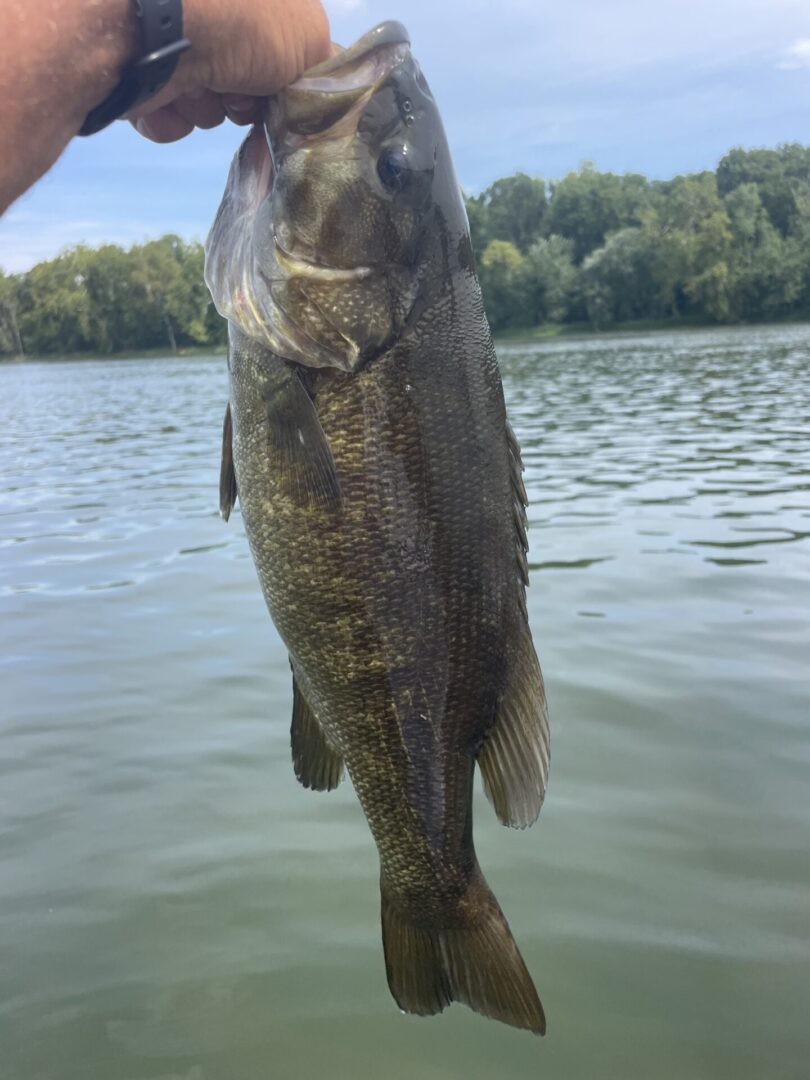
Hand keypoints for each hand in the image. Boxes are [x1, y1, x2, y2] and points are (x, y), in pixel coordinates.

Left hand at [130, 0, 330, 142]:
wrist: (163, 28)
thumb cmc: (244, 21)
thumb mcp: (310, 34)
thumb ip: (320, 60)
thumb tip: (306, 83)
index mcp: (249, 1)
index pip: (276, 50)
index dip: (283, 76)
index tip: (281, 89)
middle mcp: (208, 12)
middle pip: (241, 84)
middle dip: (242, 98)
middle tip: (237, 90)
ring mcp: (172, 43)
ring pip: (204, 105)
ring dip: (205, 107)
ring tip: (197, 85)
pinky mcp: (141, 74)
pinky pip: (168, 119)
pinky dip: (172, 117)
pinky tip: (170, 96)